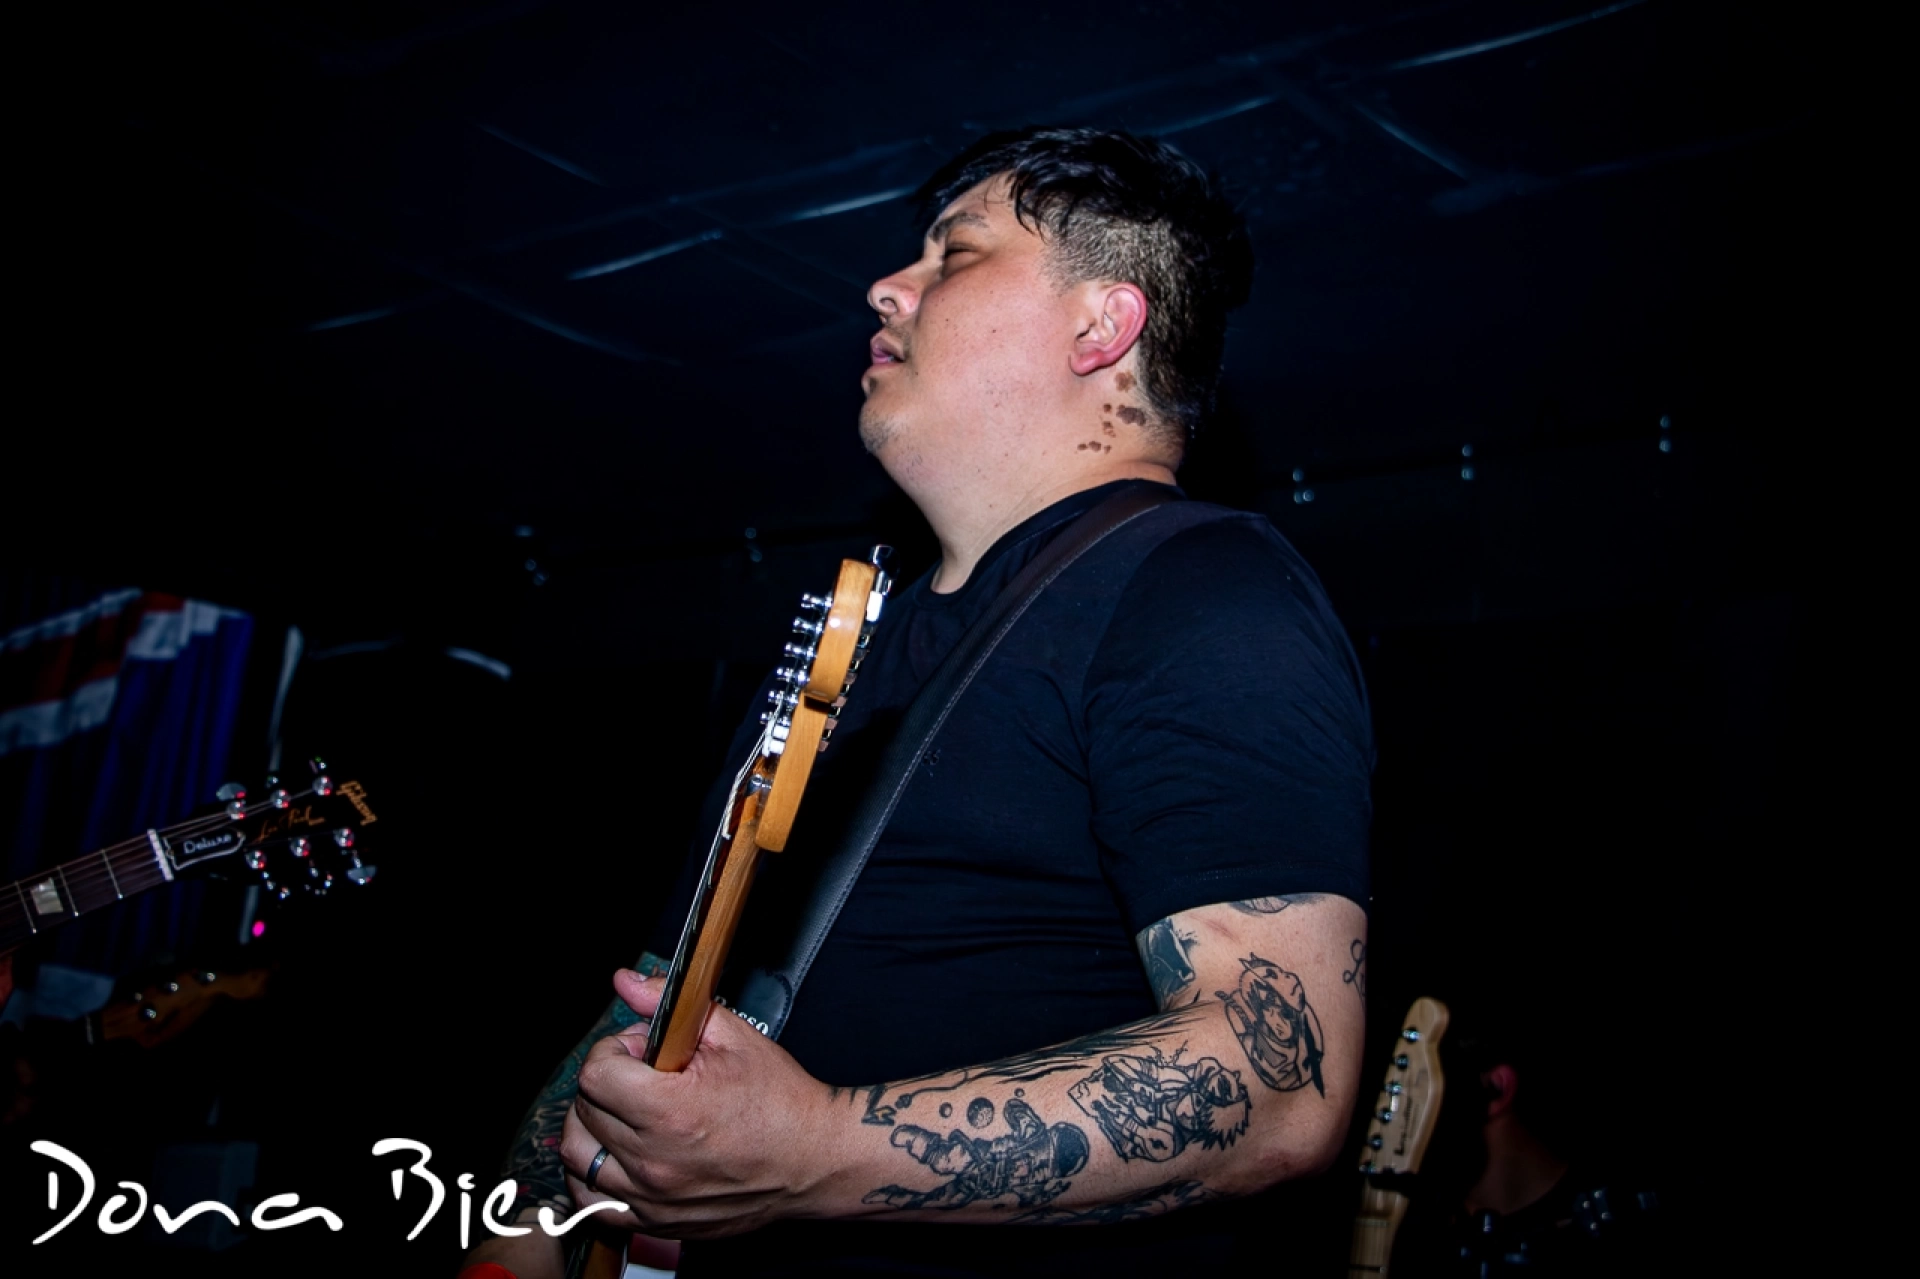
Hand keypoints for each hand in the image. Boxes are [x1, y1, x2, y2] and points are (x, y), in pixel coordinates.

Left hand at [559, 970, 838, 1238]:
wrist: (814, 1159)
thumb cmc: (781, 1101)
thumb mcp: (732, 1037)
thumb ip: (670, 1005)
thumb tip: (627, 981)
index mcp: (670, 1110)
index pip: (595, 1075)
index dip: (612, 1052)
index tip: (638, 1052)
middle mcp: (654, 1159)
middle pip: (584, 1111)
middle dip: (605, 1084)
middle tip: (640, 1078)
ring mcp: (653, 1196)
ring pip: (578, 1157)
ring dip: (590, 1127)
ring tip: (623, 1115)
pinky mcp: (658, 1221)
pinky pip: (594, 1204)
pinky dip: (591, 1179)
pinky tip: (613, 1157)